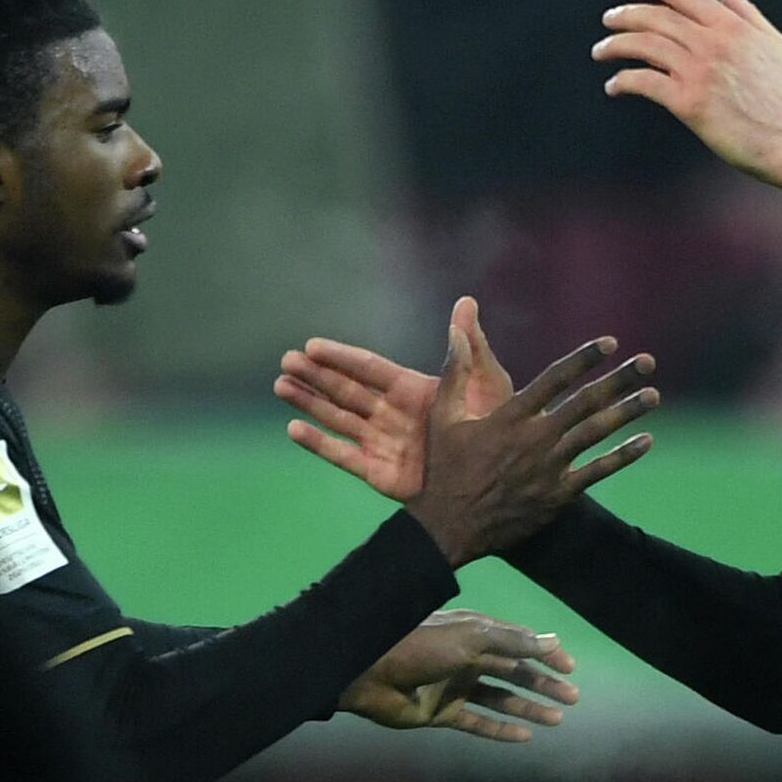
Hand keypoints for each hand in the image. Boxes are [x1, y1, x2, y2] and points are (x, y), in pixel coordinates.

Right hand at [275, 297, 512, 500]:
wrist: (500, 480)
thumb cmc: (498, 429)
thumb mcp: (487, 383)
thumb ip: (469, 347)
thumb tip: (465, 302)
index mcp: (413, 390)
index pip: (369, 369)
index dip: (341, 357)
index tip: (312, 345)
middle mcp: (393, 414)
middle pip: (346, 390)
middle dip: (316, 376)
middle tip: (286, 360)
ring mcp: (384, 443)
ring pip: (338, 418)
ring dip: (309, 402)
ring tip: (281, 386)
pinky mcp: (380, 473)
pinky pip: (344, 456)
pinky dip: (319, 444)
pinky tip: (294, 429)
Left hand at [338, 609, 579, 742]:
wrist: (369, 671)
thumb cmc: (421, 646)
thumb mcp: (472, 637)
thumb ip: (513, 641)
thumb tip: (553, 640)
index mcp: (474, 632)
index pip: (518, 643)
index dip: (545, 653)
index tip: (570, 667)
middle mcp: (467, 657)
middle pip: (514, 672)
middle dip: (544, 684)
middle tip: (573, 698)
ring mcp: (454, 686)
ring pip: (500, 698)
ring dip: (528, 708)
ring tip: (557, 719)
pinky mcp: (441, 713)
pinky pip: (478, 723)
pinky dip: (501, 730)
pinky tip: (524, 737)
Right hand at [407, 326, 658, 566]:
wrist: (449, 528)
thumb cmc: (446, 469)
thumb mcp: (443, 417)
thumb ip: (455, 372)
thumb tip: (457, 330)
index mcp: (510, 417)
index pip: (554, 379)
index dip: (584, 359)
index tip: (610, 343)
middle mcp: (534, 439)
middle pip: (585, 402)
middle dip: (619, 380)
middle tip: (648, 362)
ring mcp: (549, 468)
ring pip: (596, 433)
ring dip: (627, 412)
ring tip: (653, 395)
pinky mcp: (558, 495)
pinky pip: (597, 472)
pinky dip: (623, 456)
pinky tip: (646, 441)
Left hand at [593, 0, 781, 191]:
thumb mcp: (775, 44)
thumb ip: (747, 13)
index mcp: (732, 26)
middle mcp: (712, 43)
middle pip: (656, 17)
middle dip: (626, 14)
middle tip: (608, 19)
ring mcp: (698, 72)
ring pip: (644, 46)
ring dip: (616, 45)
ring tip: (601, 50)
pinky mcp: (688, 103)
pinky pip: (644, 82)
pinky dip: (623, 81)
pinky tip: (614, 86)